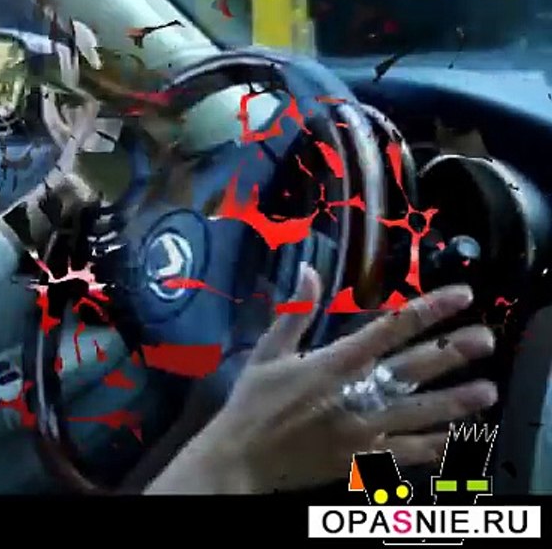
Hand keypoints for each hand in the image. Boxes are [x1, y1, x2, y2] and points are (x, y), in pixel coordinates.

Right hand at [147, 266, 496, 493]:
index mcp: (333, 363)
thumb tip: (308, 269)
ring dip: (454, 401)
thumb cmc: (253, 402)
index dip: (427, 310)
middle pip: (411, 369)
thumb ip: (295, 313)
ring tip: (487, 392)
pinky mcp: (362, 459)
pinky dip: (434, 445)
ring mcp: (362, 429)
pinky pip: (406, 452)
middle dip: (451, 352)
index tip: (459, 297)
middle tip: (485, 339)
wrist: (242, 457)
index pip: (389, 329)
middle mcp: (355, 394)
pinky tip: (457, 437)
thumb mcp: (268, 352)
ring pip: (418, 412)